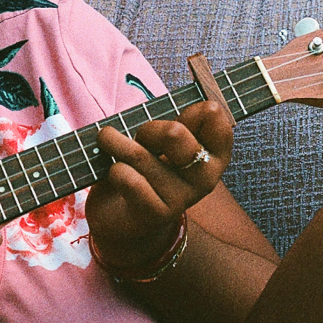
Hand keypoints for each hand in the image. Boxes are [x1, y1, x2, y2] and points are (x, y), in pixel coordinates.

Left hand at [84, 100, 231, 271]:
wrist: (125, 216)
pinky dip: (114, 170)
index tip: (175, 120)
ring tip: (108, 143)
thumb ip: (183, 122)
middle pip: (173, 134)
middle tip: (139, 138)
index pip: (214, 118)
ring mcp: (182, 199)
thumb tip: (207, 105)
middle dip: (146, 129)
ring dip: (114, 144)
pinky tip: (115, 174)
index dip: (189, 111)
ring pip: (140, 156)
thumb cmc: (145, 168)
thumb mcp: (164, 140)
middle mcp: (205, 178)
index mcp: (214, 154)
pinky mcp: (157, 215)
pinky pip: (128, 179)